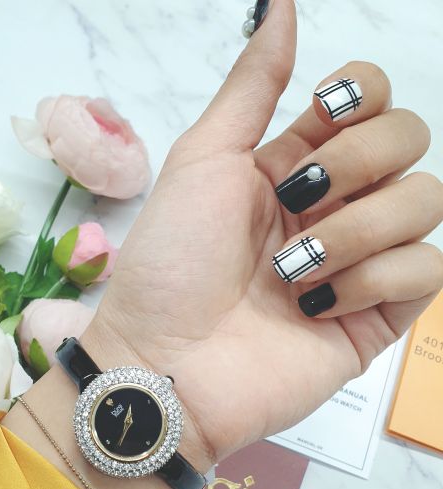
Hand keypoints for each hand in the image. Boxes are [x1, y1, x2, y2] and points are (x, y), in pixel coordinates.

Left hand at [84, 0, 442, 470]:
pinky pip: (427, 272)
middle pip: (409, 142)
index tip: (324, 113)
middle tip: (295, 200)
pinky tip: (316, 306)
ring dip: (354, 231)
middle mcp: (333, 206)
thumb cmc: (171, 262)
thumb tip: (283, 6)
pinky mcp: (376, 316)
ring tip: (291, 272)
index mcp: (293, 165)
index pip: (370, 103)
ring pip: (425, 204)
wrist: (164, 360)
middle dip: (355, 162)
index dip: (362, 95)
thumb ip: (251, 89)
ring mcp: (358, 262)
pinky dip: (374, 280)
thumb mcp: (203, 161)